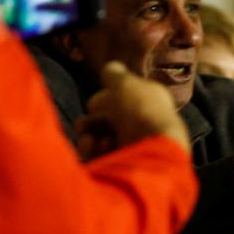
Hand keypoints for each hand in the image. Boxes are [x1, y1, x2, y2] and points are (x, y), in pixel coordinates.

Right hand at [76, 62, 190, 155]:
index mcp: (152, 100)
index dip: (105, 99)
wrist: (152, 150)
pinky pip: (108, 156)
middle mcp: (148, 122)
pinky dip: (97, 152)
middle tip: (81, 126)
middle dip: (93, 122)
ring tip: (88, 141)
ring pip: (107, 139)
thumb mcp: (124, 82)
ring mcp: (142, 145)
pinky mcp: (132, 164)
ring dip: (92, 137)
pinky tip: (94, 149)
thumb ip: (114, 73)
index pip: (125, 98)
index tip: (93, 104)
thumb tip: (110, 69)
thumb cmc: (139, 110)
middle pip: (112, 120)